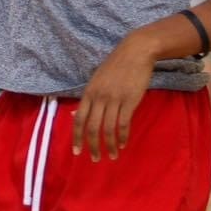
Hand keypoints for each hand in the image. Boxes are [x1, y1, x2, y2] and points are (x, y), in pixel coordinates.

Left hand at [72, 35, 157, 161]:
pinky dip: (122, 136)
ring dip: (110, 145)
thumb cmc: (115, 66)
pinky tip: (123, 144)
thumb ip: (88, 98)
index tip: (77, 151)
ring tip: (112, 155)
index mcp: (89, 92)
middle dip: (92, 145)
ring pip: (108, 128)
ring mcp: (114, 99)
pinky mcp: (129, 100)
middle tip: (95, 158)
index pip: (79, 119)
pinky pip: (124, 123)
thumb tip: (74, 115)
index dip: (77, 137)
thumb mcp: (96, 80)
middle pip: (92, 127)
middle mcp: (99, 97)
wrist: (136, 51)